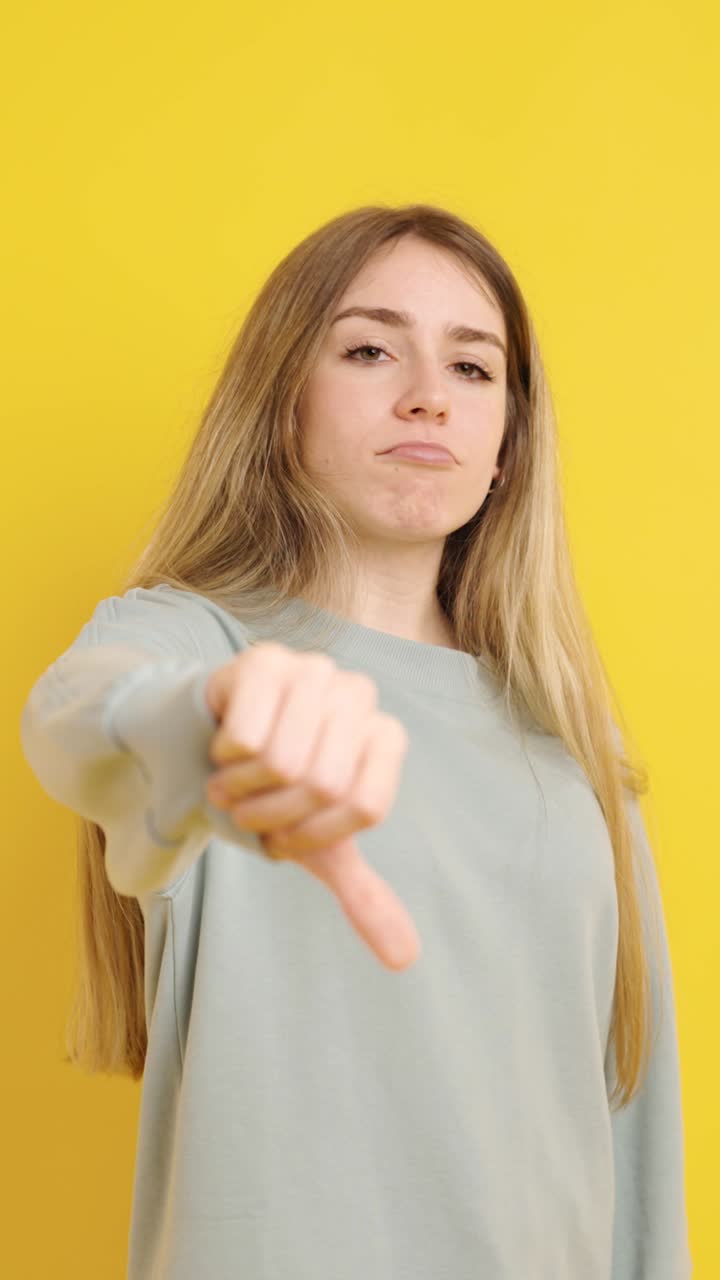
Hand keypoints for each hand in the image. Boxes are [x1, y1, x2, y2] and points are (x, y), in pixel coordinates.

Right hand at [204, 643, 419, 970]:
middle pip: (322, 783)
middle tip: (248, 808)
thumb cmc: (272, 792)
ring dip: (242, 789)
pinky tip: (223, 747)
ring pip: (282, 759)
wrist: (209, 740)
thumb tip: (405, 958)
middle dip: (271, 813)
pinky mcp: (267, 660)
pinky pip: (247, 735)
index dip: (313, 834)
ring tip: (233, 782)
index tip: (285, 836)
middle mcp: (360, 695)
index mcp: (386, 736)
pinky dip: (224, 757)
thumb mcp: (316, 845)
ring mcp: (315, 669)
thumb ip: (362, 894)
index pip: (365, 806)